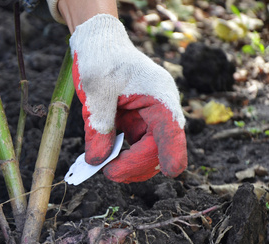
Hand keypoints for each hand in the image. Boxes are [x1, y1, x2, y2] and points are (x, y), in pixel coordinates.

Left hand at [70, 14, 186, 182]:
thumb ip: (98, 126)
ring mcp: (149, 118)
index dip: (173, 151)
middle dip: (136, 165)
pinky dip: (120, 157)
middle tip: (108, 174)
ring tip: (104, 168)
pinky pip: (133, 147)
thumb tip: (97, 161)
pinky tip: (104, 159)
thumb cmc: (101, 60)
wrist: (98, 45)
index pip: (171, 128)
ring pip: (147, 153)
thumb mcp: (96, 91)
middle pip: (158, 148)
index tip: (172, 173)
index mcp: (159, 95)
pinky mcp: (135, 124)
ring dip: (129, 165)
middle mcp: (159, 109)